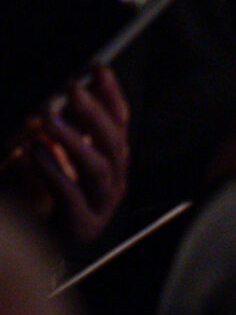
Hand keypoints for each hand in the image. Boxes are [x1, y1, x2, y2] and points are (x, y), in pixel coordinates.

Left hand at [1, 68, 128, 244]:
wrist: (38, 245)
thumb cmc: (42, 199)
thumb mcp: (52, 154)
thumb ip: (57, 128)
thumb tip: (55, 96)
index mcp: (111, 160)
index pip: (119, 121)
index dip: (111, 94)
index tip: (97, 70)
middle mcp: (113, 179)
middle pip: (112, 141)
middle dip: (93, 112)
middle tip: (73, 89)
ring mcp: (101, 203)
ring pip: (98, 167)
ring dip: (73, 139)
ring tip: (49, 119)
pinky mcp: (82, 225)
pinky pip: (71, 195)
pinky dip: (54, 171)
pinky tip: (36, 153)